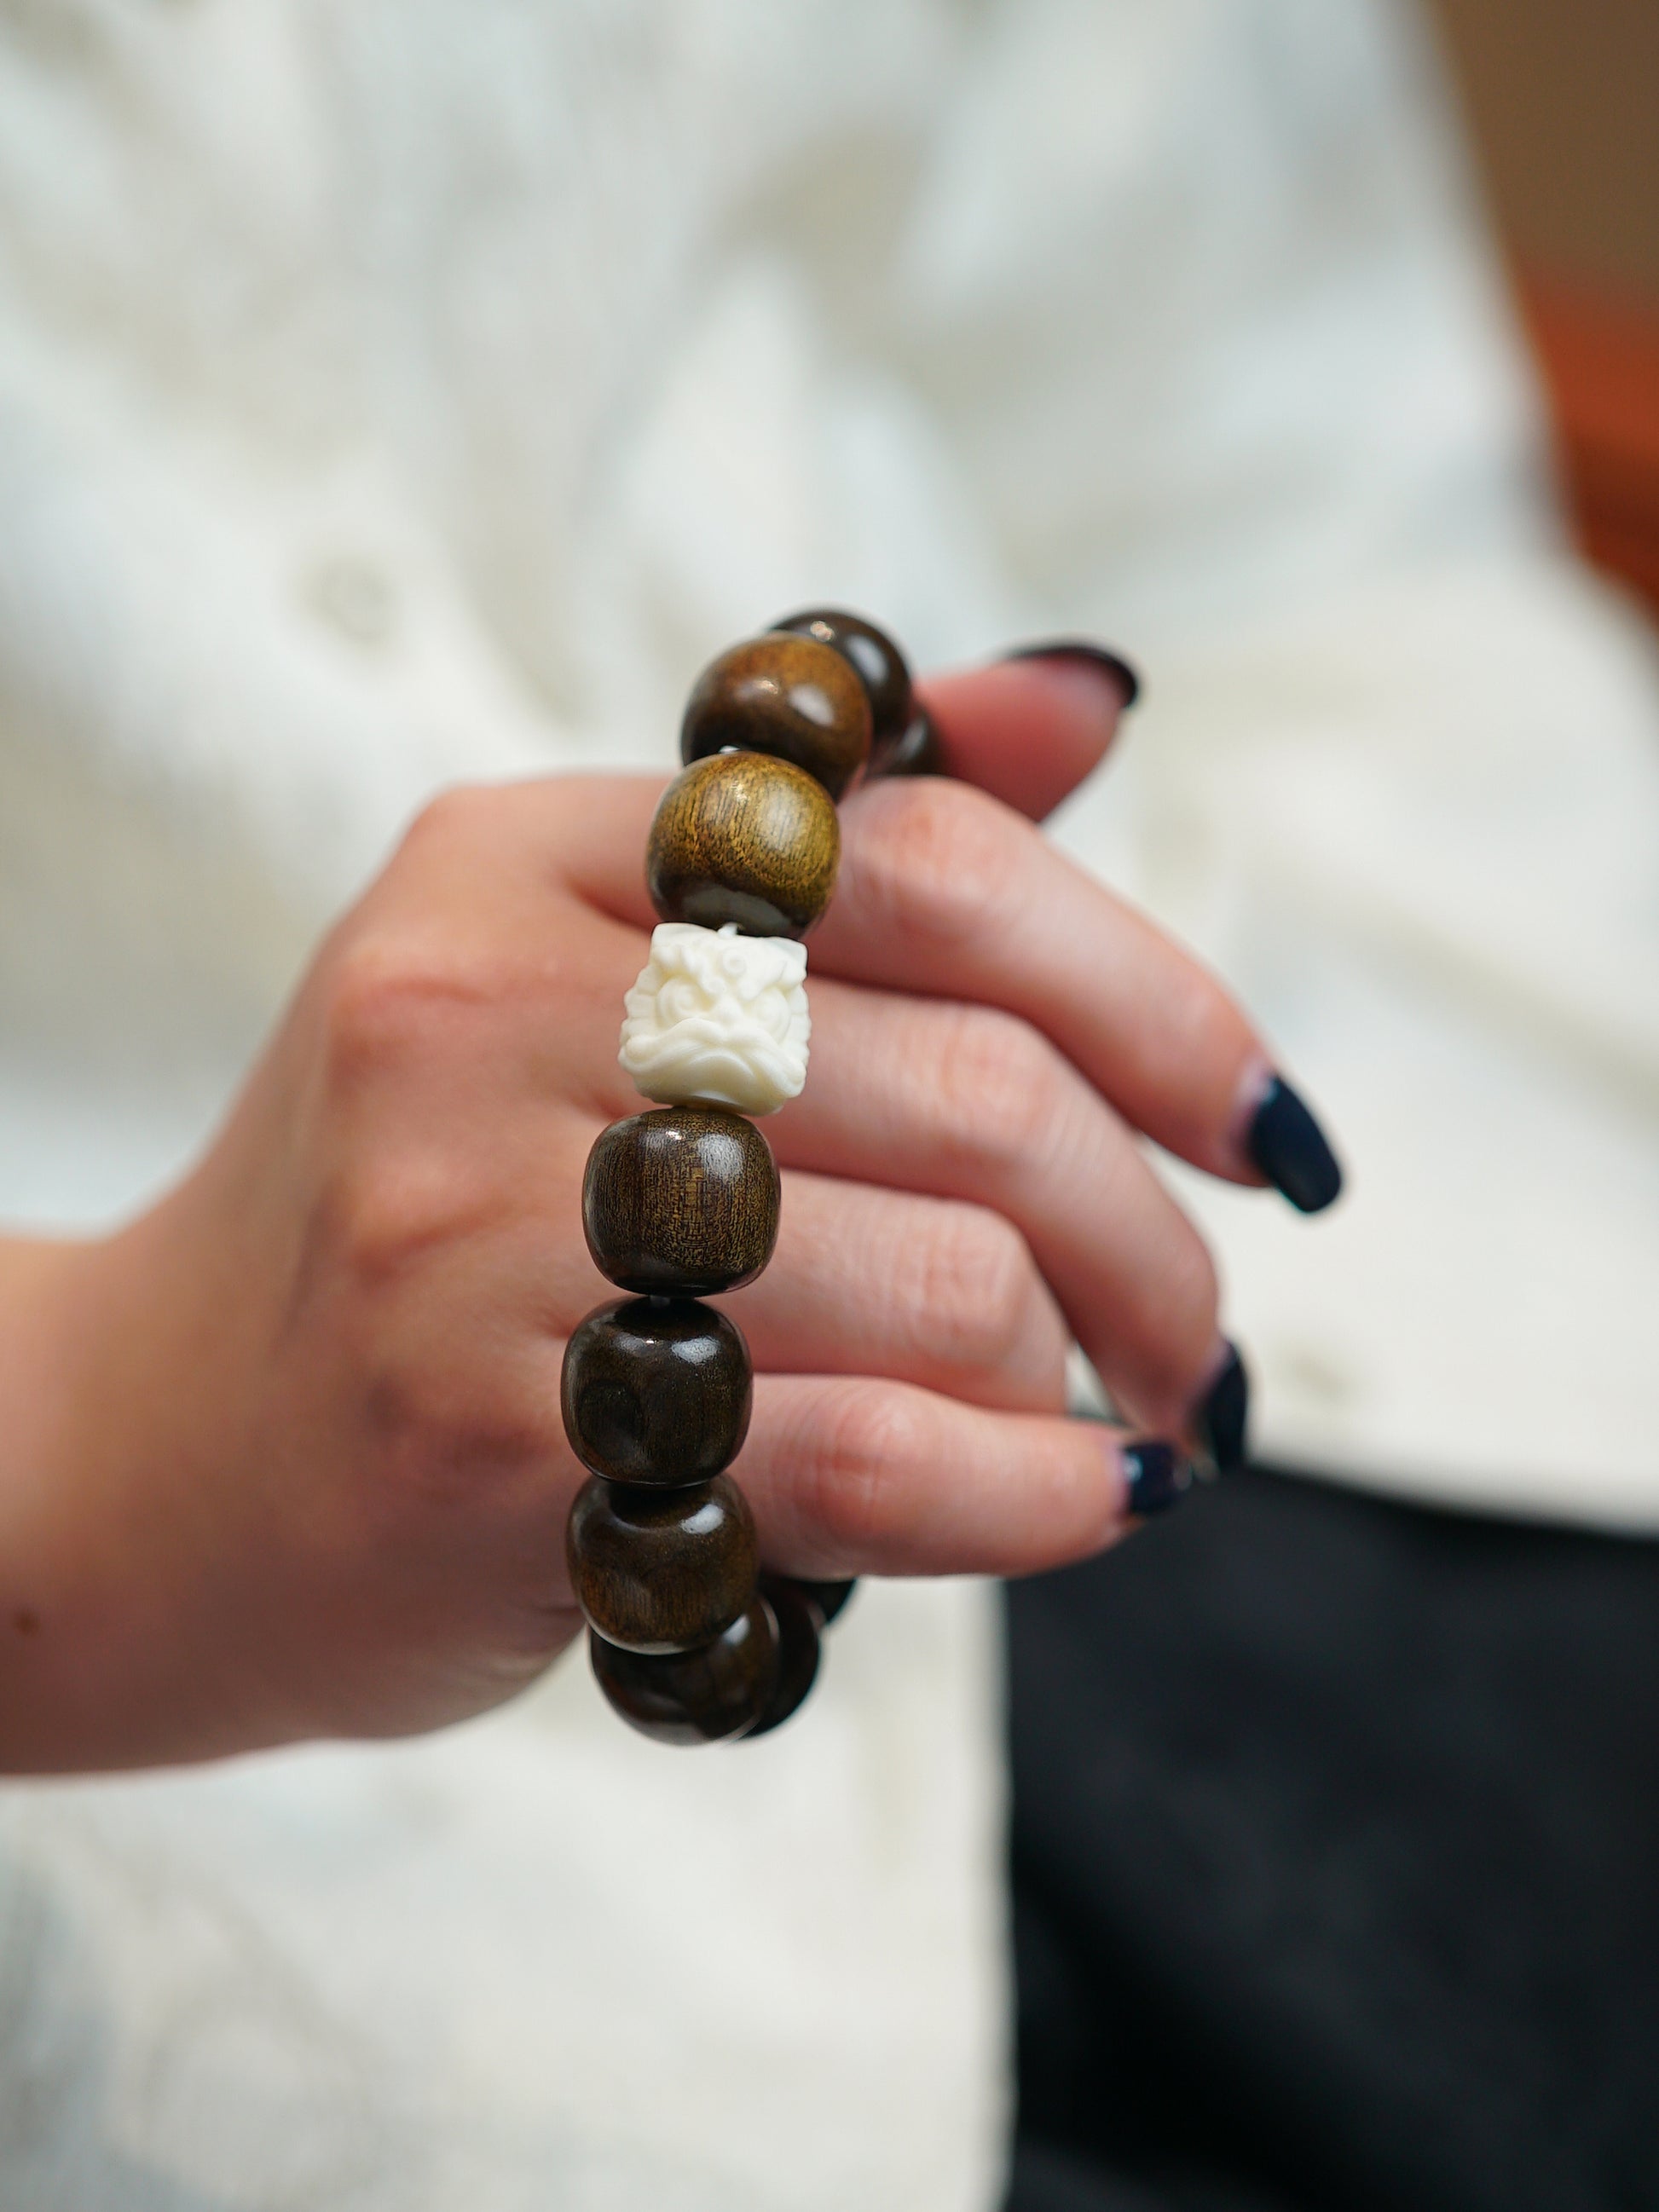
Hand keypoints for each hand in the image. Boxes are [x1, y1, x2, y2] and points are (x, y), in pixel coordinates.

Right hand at [1, 654, 1294, 1768]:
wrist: (144, 1454)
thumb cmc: (418, 1215)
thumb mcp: (571, 969)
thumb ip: (841, 838)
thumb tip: (1094, 698)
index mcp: (527, 848)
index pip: (934, 861)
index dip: (1155, 995)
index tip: (1254, 1123)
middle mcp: (488, 998)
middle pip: (974, 1083)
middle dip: (1156, 1228)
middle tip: (1207, 1326)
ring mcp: (468, 1217)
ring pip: (945, 1277)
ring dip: (1099, 1367)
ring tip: (1129, 1416)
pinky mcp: (480, 1432)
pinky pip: (862, 1455)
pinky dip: (1029, 1494)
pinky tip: (1087, 1501)